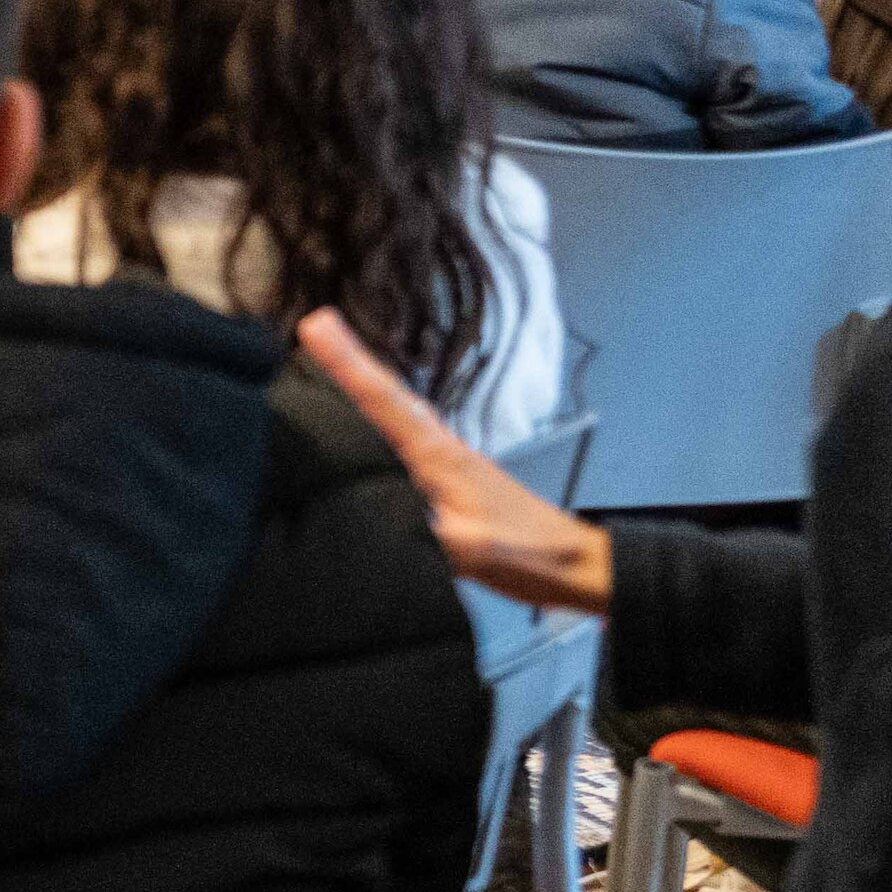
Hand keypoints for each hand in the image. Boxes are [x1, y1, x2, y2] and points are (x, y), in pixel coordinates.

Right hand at [296, 309, 614, 614]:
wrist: (577, 565)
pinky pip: (404, 437)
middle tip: (314, 327)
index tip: (316, 326)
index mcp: (439, 456)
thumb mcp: (476, 549)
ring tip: (333, 359)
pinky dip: (381, 416)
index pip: (385, 402)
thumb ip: (431, 531)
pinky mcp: (451, 480)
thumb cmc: (530, 555)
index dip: (348, 364)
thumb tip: (378, 516)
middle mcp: (440, 449)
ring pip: (397, 413)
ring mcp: (447, 463)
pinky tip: (371, 423)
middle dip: (350, 361)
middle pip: (387, 396)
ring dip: (365, 384)